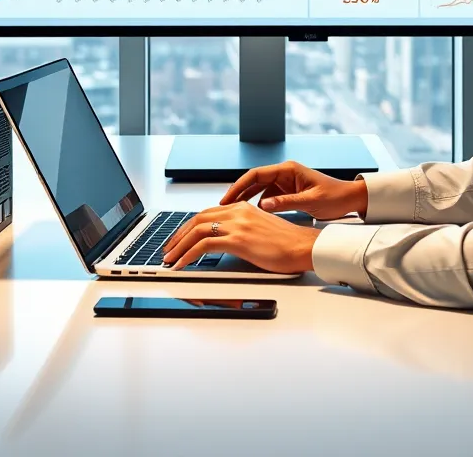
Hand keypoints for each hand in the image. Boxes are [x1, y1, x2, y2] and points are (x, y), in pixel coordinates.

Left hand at [161, 203, 320, 274]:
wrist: (303, 247)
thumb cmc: (287, 244)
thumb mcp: (260, 231)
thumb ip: (242, 231)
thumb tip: (225, 242)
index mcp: (243, 207)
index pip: (207, 213)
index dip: (189, 227)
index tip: (180, 239)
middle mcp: (238, 211)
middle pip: (198, 219)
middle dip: (178, 235)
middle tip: (168, 249)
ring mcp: (237, 224)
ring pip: (196, 230)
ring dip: (179, 246)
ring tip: (170, 259)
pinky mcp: (238, 239)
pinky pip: (203, 245)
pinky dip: (188, 255)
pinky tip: (182, 264)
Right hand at [219, 161, 367, 221]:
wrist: (350, 198)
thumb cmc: (335, 197)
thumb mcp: (310, 201)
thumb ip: (285, 202)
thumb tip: (262, 205)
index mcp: (288, 169)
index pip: (256, 174)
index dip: (239, 185)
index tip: (227, 198)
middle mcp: (285, 173)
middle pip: (254, 180)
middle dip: (238, 193)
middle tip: (223, 208)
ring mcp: (286, 182)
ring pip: (259, 189)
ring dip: (246, 199)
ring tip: (233, 213)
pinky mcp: (288, 191)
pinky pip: (267, 196)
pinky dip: (258, 204)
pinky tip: (251, 216)